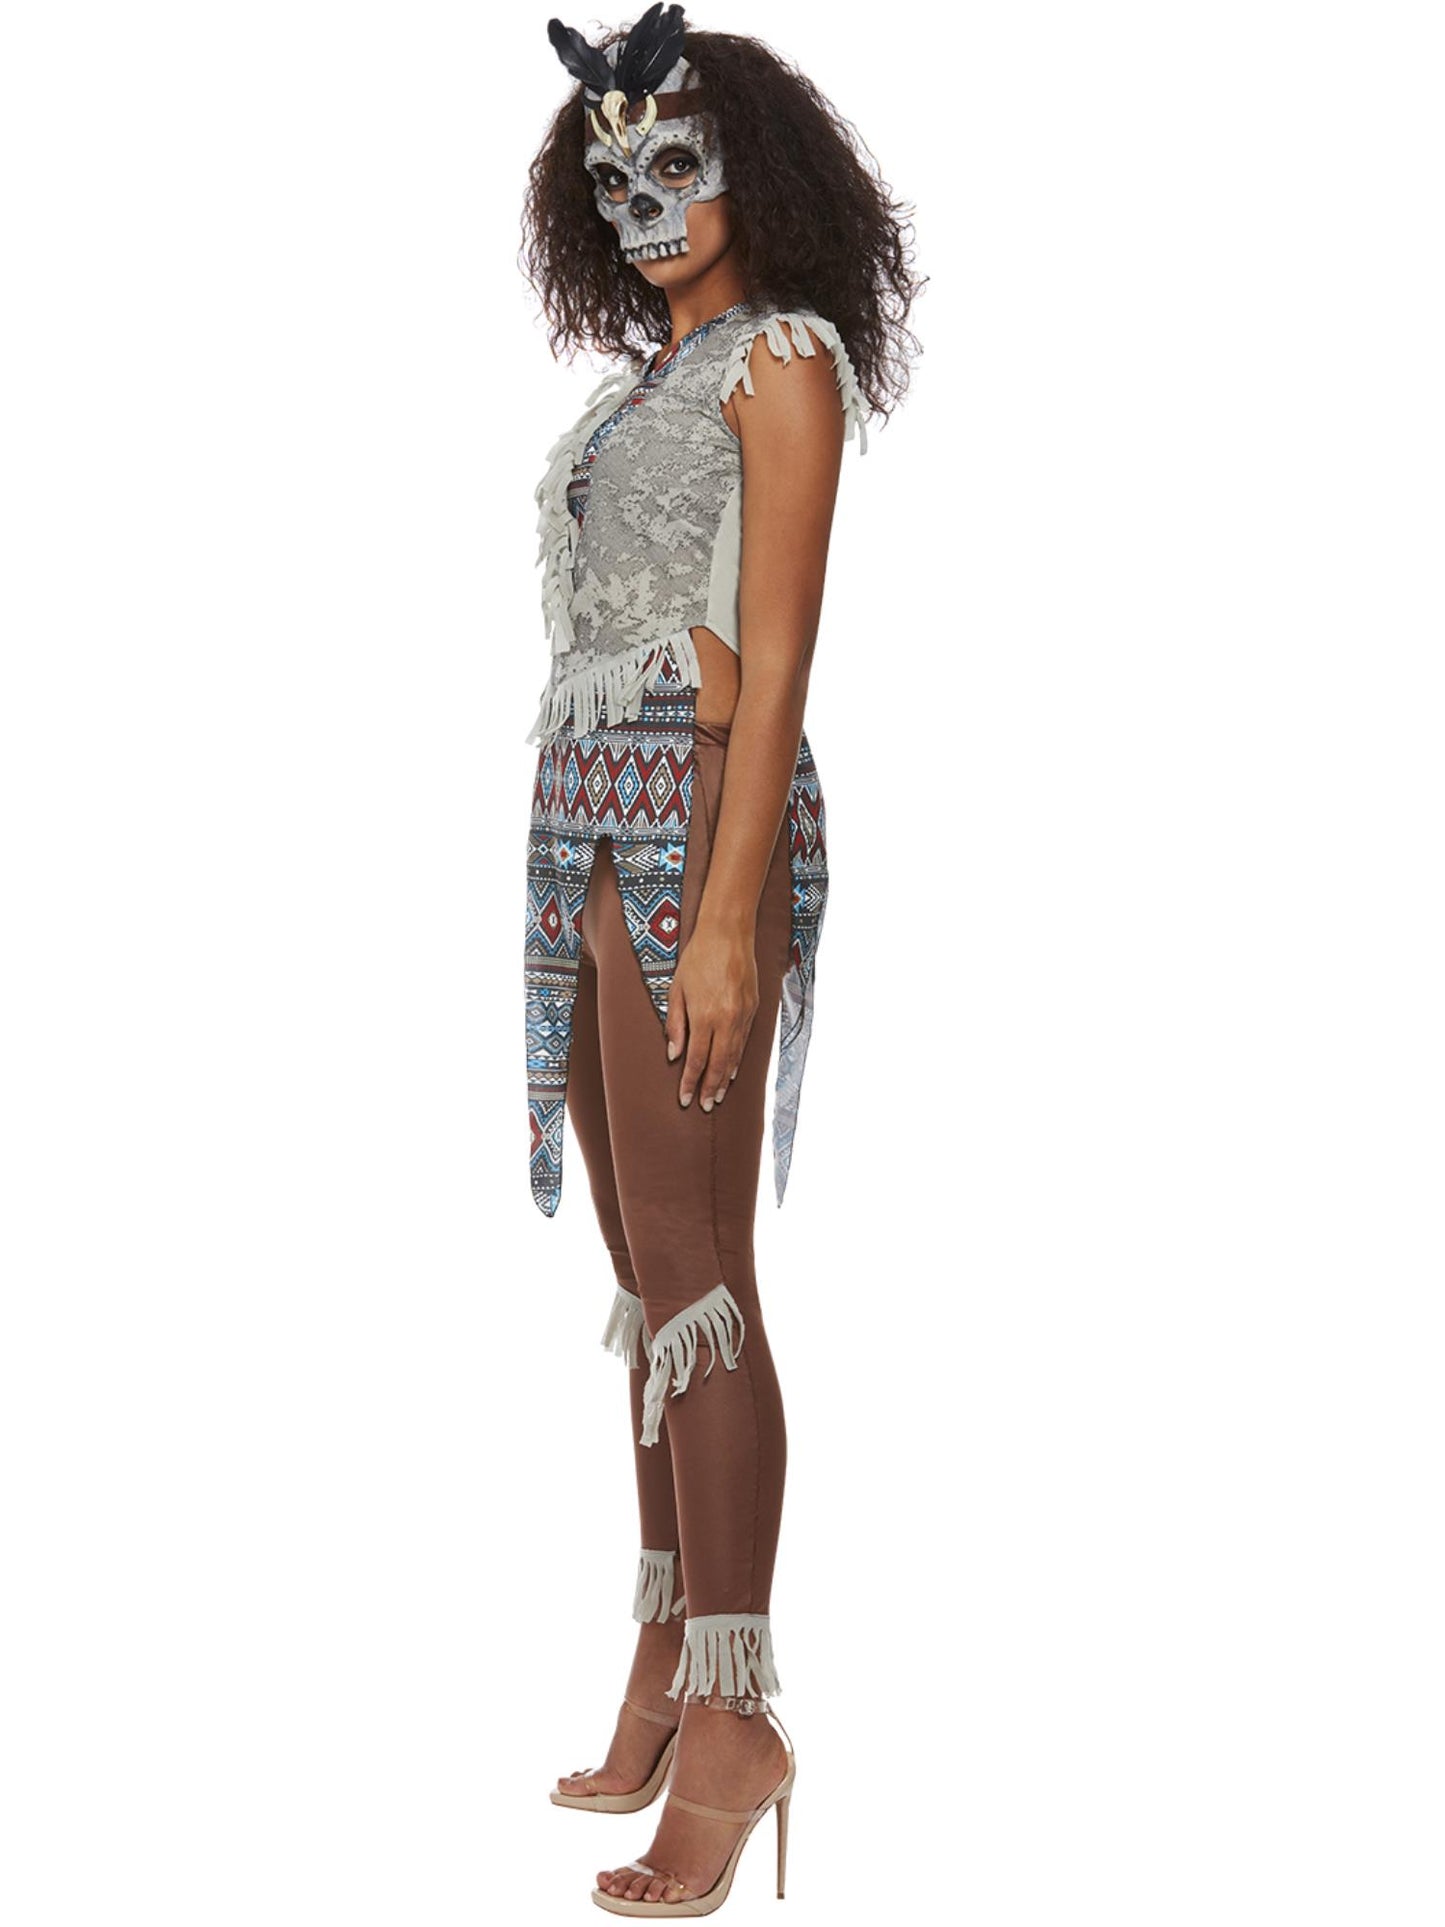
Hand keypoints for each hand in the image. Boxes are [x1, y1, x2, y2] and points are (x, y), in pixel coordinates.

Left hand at [664, 923, 758, 1110]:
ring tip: (717, 1097)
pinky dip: (738, 1060)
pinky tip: (732, 1072)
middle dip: (709, 1088)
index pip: (697, 1059)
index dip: (689, 1082)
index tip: (684, 1100)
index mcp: (705, 1016)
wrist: (729, 933)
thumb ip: (675, 1024)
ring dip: (725, 1079)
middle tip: (703, 1106)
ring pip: (734, 1056)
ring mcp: (743, 1015)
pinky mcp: (753, 1009)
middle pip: (719, 1064)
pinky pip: (745, 1042)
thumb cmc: (697, 958)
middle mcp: (727, 1020)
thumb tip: (674, 1054)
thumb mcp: (677, 989)